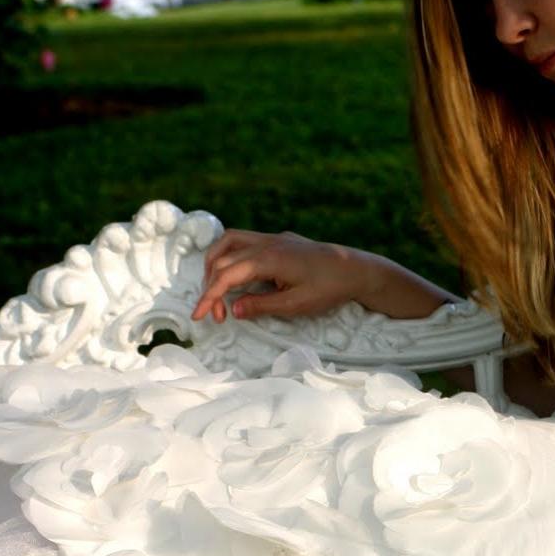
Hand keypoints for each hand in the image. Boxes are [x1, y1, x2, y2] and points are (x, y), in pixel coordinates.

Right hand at [191, 228, 365, 323]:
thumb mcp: (295, 305)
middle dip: (212, 286)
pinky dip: (232, 256)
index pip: (226, 276)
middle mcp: (266, 243)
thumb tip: (234, 309)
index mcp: (268, 258)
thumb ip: (262, 306)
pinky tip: (237, 275)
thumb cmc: (329, 288)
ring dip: (217, 263)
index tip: (199, 316)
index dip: (209, 297)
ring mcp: (273, 238)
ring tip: (217, 289)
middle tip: (216, 314)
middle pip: (222, 257)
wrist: (355, 269)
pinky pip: (245, 241)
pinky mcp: (280, 240)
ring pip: (230, 241)